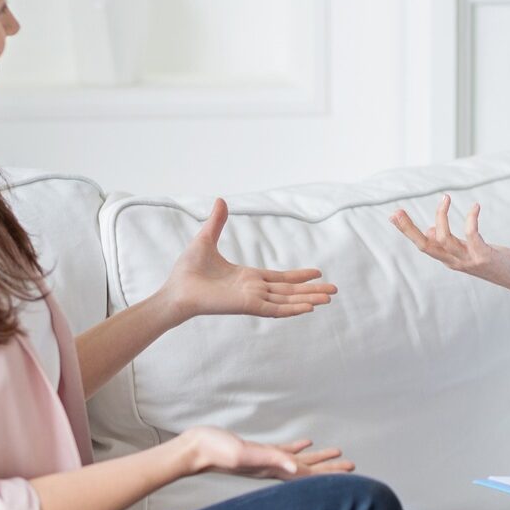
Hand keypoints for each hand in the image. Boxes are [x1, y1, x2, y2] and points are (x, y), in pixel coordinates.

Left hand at [160, 199, 337, 322]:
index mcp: (247, 278)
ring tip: (329, 299)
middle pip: (289, 291)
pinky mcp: (247, 306)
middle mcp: (253, 290)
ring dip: (308, 299)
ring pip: (287, 300)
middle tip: (334, 291)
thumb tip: (220, 200)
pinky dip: (292, 309)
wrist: (175, 289)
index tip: (317, 274)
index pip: (280, 279)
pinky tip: (309, 308)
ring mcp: (252, 299)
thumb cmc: (186, 270)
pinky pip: (274, 309)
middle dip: (311, 291)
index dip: (298, 277)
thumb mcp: (206, 240)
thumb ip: (217, 222)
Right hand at [179, 426, 354, 479]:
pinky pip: (284, 451)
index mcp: (274, 469)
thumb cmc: (218, 451)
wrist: (196, 449)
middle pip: (309, 469)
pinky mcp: (258, 451)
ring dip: (317, 457)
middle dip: (330, 467)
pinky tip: (305, 442)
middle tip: (351, 464)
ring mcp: (266, 461)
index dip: (330, 473)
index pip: (309, 474)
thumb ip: (272, 460)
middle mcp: (273, 467)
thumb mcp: (246, 453)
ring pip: (299, 460)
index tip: (350, 472)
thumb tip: (295, 469)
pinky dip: (297, 447)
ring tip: (336, 451)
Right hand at [390, 194, 509, 291]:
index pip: (422, 244)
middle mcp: (455, 261)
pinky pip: (471, 235)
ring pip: (444, 239)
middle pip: (424, 246)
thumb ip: (449, 244)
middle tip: (397, 211)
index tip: (393, 215)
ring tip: (445, 198)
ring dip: (441, 217)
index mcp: (449, 259)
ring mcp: (469, 260)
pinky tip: (475, 206)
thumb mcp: (468, 252)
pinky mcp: (484, 256)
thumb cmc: (495, 262)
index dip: (407, 231)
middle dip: (409, 229)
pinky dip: (470, 219)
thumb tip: (430, 231)